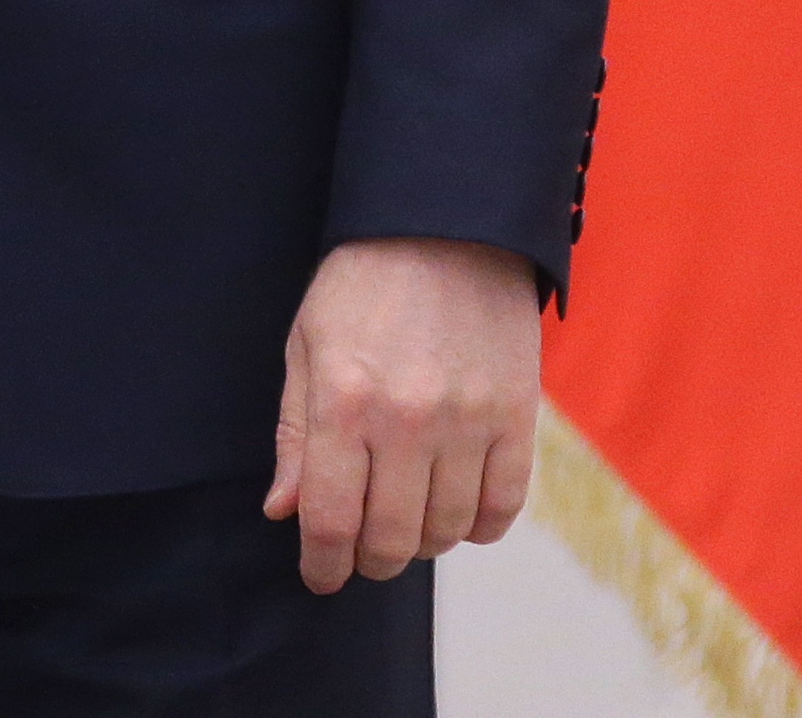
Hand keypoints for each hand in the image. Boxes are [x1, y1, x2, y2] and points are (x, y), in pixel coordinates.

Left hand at [264, 236, 540, 592]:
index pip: (330, 518)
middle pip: (391, 539)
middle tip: (362, 552)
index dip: (322, 565)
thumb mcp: (306, 345)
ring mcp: (468, 420)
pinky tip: (457, 510)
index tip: (320, 577)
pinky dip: (479, 526)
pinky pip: (503, 508)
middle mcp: (406, 418)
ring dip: (423, 543)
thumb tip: (284, 511)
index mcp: (342, 400)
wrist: (447, 225)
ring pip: (447, 531)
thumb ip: (294, 433)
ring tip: (407, 521)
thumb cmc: (363, 283)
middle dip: (370, 561)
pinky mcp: (517, 417)